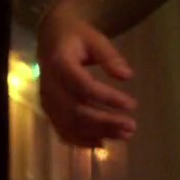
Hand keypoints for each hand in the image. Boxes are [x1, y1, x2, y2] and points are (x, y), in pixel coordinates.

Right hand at [36, 11, 138, 146]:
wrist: (51, 37)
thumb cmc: (75, 36)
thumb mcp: (94, 38)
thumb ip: (109, 56)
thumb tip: (127, 76)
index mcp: (59, 64)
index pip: (84, 87)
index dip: (108, 98)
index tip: (132, 104)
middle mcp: (49, 86)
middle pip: (77, 111)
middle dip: (106, 122)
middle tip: (132, 127)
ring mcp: (46, 100)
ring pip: (70, 125)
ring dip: (98, 133)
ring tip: (124, 135)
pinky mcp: (48, 109)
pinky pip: (62, 130)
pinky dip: (81, 140)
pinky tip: (102, 143)